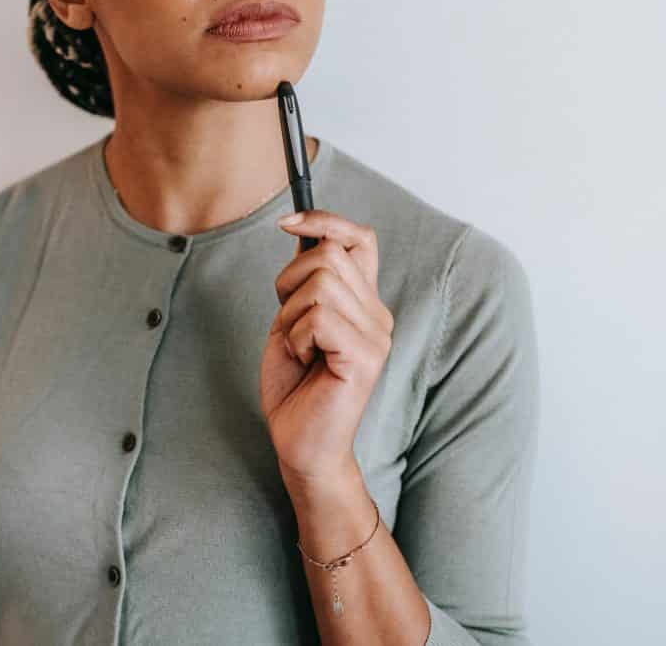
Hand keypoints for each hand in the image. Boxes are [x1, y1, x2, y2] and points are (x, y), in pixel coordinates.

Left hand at [259, 209, 393, 493]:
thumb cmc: (295, 386)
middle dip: (288, 284)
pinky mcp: (365, 356)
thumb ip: (306, 281)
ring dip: (290, 316)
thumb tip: (302, 232)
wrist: (302, 445)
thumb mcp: (294, 320)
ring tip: (299, 349)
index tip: (287, 223)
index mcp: (364, 303)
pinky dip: (296, 338)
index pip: (360, 238)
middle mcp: (378, 314)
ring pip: (319, 283)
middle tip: (289, 326)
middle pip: (328, 255)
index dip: (325, 221)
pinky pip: (318, 317)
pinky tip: (304, 362)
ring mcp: (376, 335)